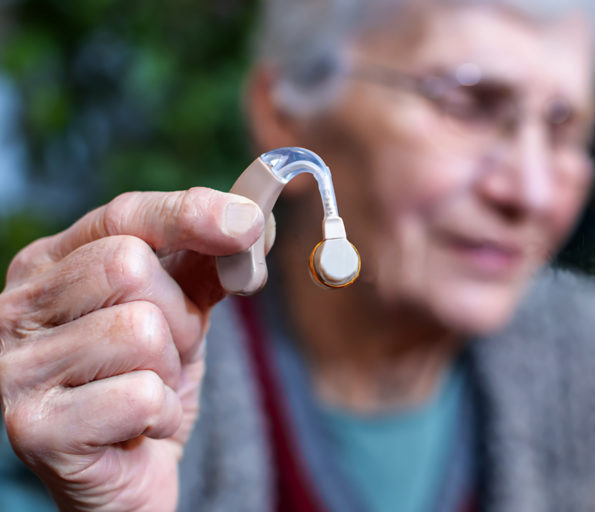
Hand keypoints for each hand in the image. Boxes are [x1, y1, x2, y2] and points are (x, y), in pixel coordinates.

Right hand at [0, 188, 264, 510]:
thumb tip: (252, 219)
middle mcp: (17, 307)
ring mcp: (17, 368)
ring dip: (168, 368)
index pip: (122, 216)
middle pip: (128, 266)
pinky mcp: (36, 428)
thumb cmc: (146, 381)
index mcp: (50, 264)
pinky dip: (159, 414)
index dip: (189, 214)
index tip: (248, 221)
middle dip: (177, 314)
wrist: (125, 473)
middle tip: (167, 351)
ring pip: (139, 330)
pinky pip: (140, 395)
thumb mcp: (180, 312)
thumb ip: (206, 263)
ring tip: (145, 389)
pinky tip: (137, 427)